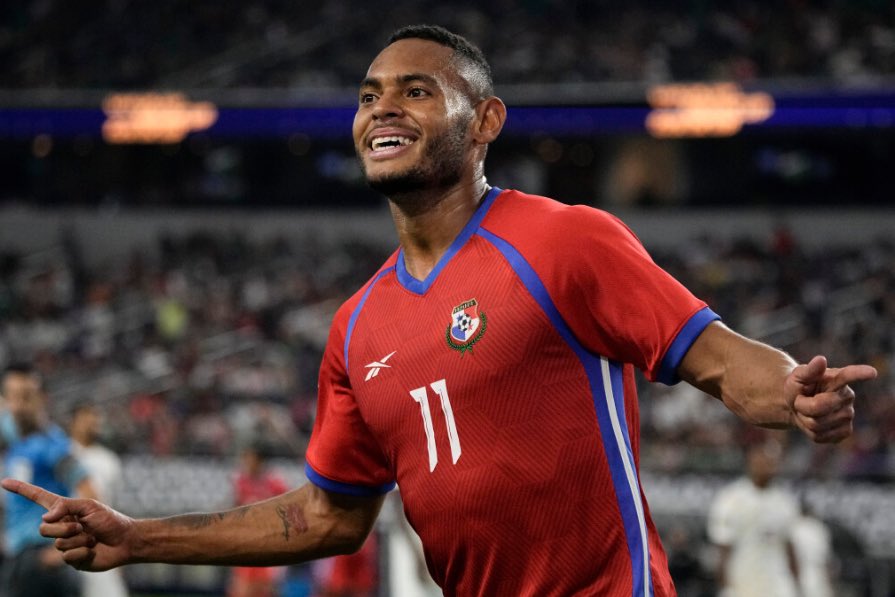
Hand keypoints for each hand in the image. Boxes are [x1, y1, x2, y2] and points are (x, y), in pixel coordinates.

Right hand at [1, 478, 134, 570]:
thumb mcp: (90, 506)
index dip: (22, 490)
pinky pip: (67, 557)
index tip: (5, 482)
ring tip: (92, 539)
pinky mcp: (71, 560)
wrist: (125, 541)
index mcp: (64, 510)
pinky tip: (92, 551)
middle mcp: (61, 526)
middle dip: (64, 528)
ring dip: (79, 540)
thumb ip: (66, 506)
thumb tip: (45, 517)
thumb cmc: (110, 520)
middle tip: (82, 527)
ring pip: (58, 543)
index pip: (39, 498)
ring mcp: (65, 544)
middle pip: (43, 529)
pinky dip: (83, 553)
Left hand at [785, 355, 877, 442]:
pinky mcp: (845, 431)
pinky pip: (819, 436)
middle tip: (800, 400)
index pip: (849, 375)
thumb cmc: (799, 388)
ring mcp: (848, 415)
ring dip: (804, 419)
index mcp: (837, 379)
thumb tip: (821, 359)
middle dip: (801, 405)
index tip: (871, 372)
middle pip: (818, 406)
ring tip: (806, 411)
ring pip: (817, 424)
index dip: (860, 374)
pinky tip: (813, 422)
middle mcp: (847, 397)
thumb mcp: (797, 377)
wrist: (797, 406)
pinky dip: (809, 431)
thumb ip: (808, 370)